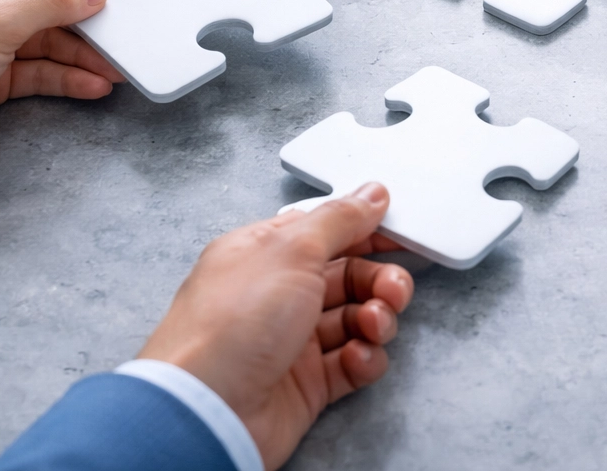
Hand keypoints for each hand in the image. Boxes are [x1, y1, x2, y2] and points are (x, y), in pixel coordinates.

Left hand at [138, 184, 413, 470]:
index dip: (364, 232)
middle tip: (392, 290)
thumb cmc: (232, 324)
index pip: (324, 232)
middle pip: (346, 276)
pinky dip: (364, 359)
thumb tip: (371, 194)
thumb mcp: (292, 250)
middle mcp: (276, 294)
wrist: (207, 411)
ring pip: (353, 320)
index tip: (398, 237)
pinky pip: (351, 364)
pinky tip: (357, 357)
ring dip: (375, 319)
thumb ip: (339, 220)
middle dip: (378, 280)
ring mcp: (290, 341)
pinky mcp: (305, 384)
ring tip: (373, 325)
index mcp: (263, 253)